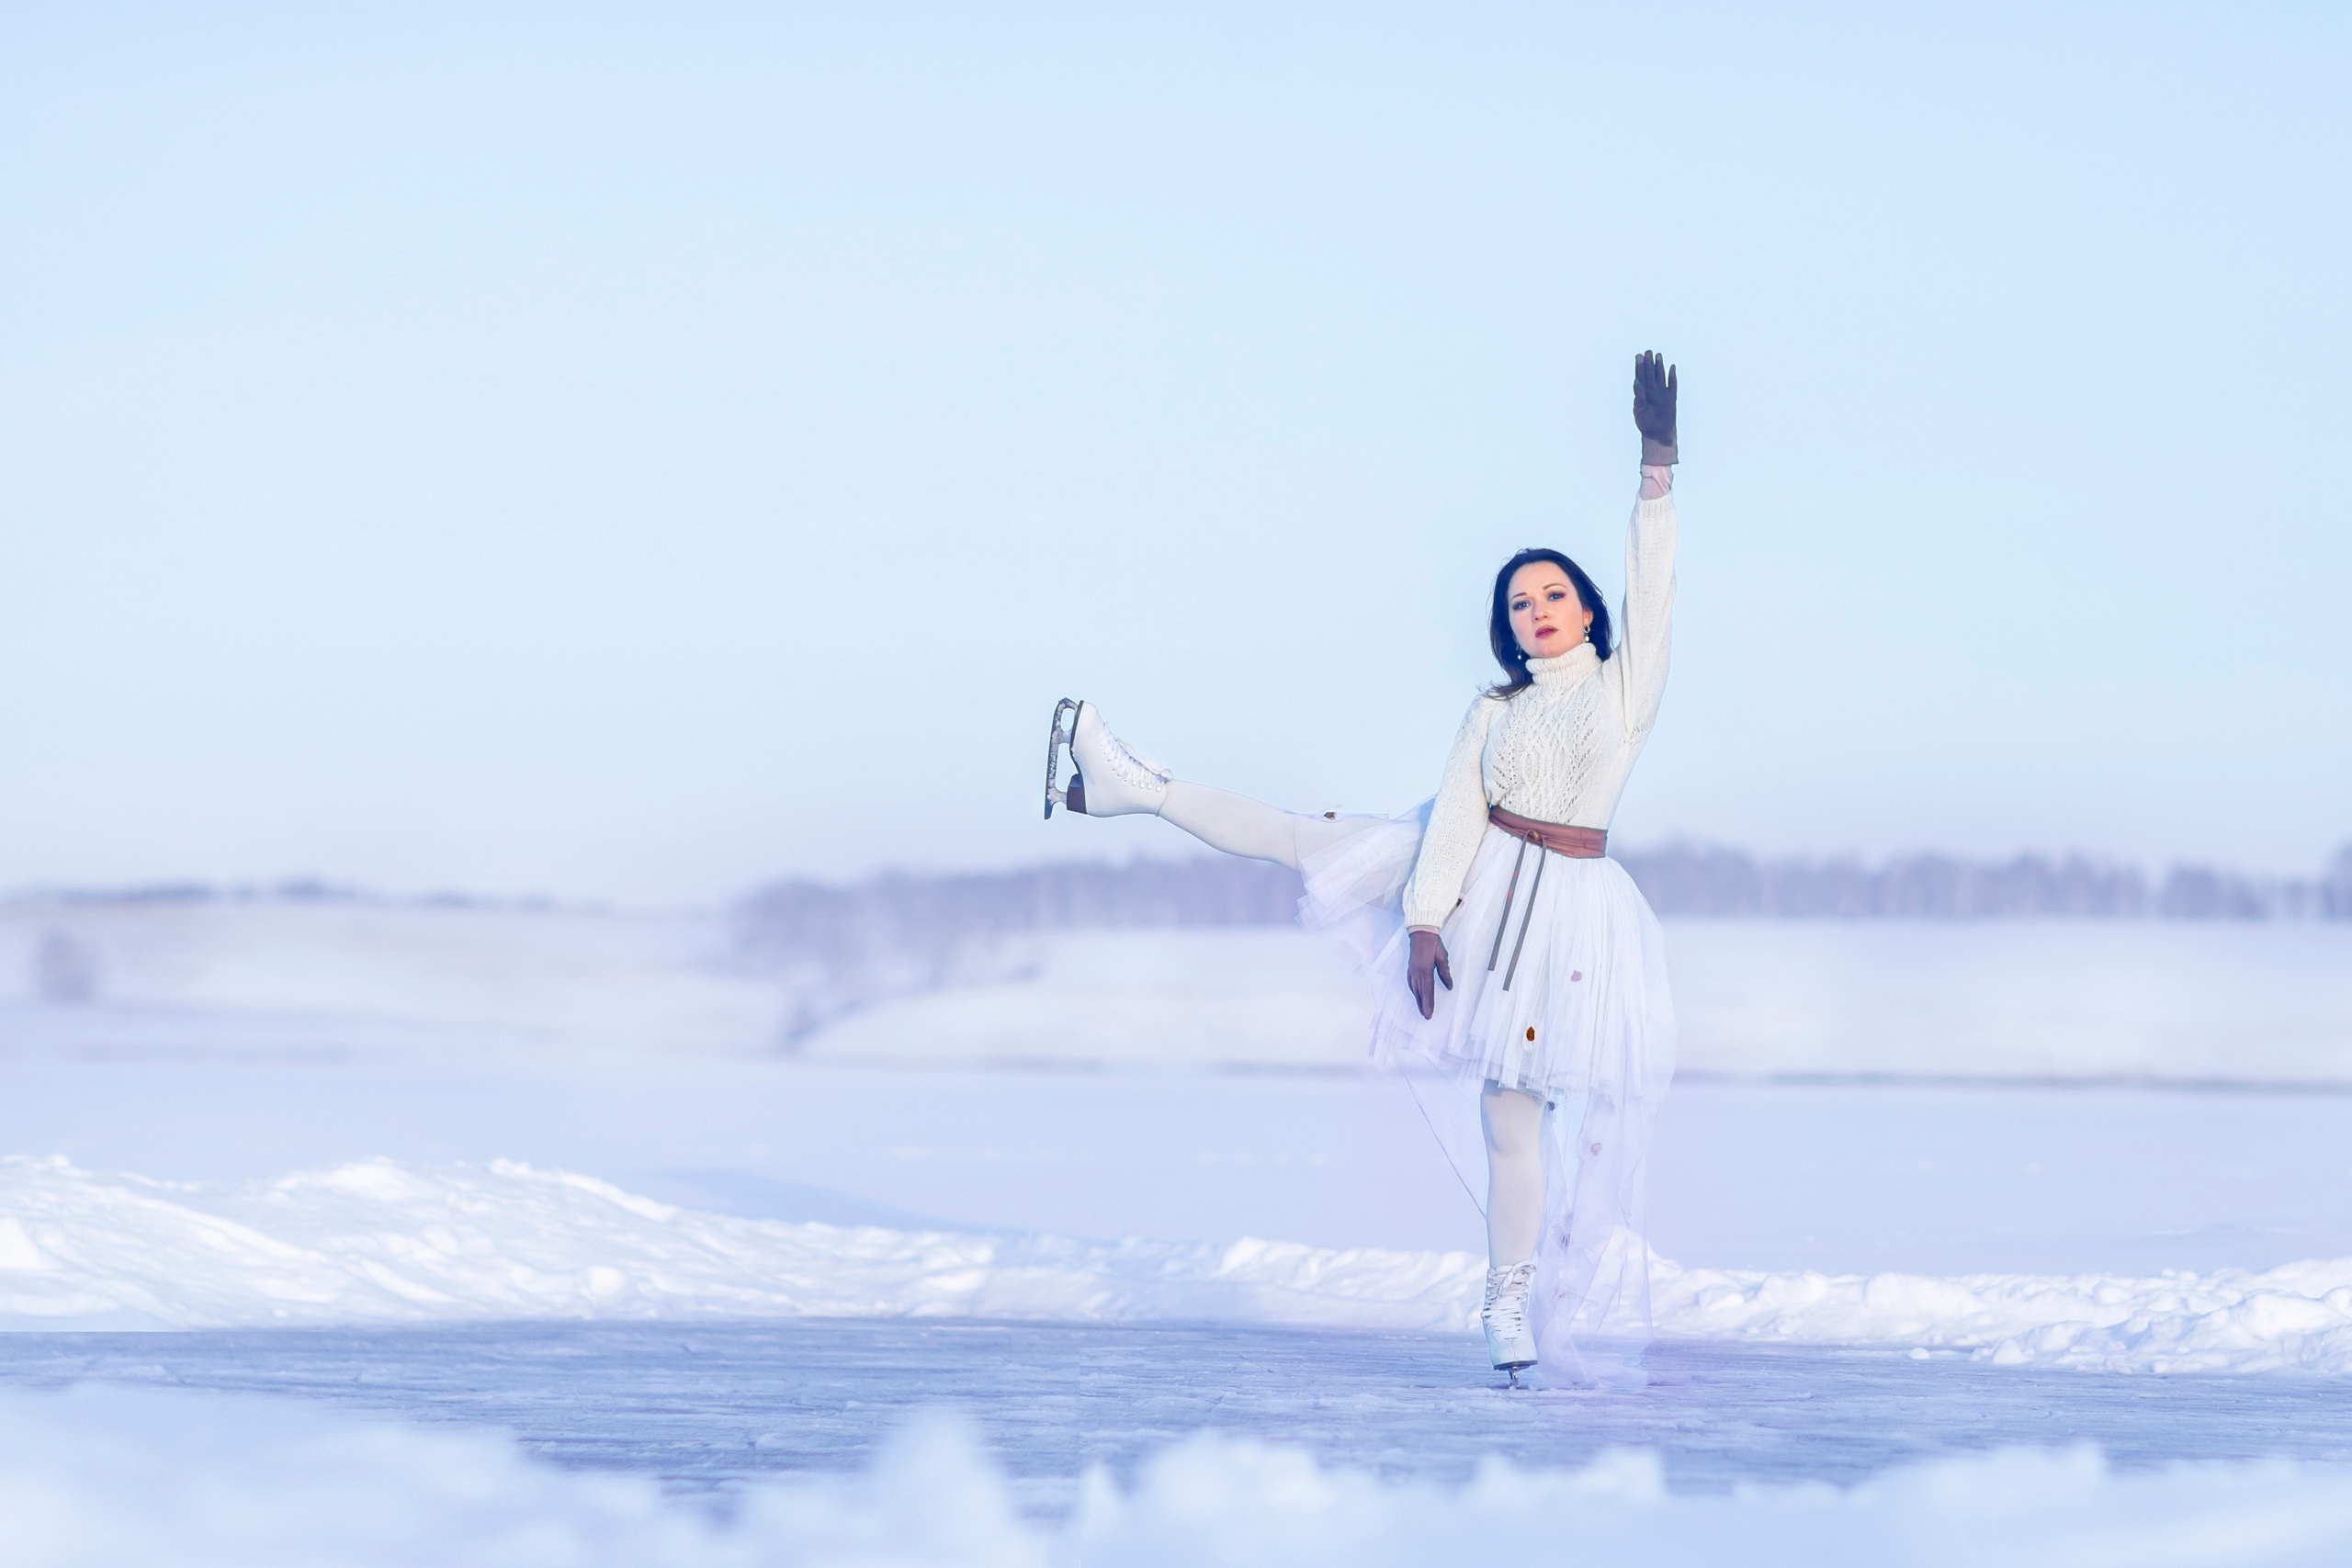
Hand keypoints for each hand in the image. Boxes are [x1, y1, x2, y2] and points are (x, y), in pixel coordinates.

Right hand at [1407, 928, 1452, 1019]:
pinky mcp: (1410, 968)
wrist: (1420, 933)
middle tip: (1426, 1016)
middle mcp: (1417, 973)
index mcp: (1425, 971)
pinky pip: (1411, 983)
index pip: (1427, 991)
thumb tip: (1449, 986)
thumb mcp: (1442, 958)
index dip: (1428, 1004)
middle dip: (1423, 1005)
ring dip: (1418, 1000)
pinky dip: (1414, 991)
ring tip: (1421, 1008)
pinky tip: (1415, 993)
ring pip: (1414, 989)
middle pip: (1420, 993)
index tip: (1429, 1014)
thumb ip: (1445, 973)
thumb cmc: (1432, 944)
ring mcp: (1412, 970)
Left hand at [1633, 350, 1677, 464]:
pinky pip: (1672, 384)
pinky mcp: (1670, 397)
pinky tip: (1671, 367)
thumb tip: (1636, 381)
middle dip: (1649, 363)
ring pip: (1660, 376)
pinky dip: (1672, 376)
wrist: (1657, 433)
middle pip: (1650, 374)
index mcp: (1642, 393)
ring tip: (1658, 355)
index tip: (1638, 356)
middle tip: (1647, 351)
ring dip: (1659, 366)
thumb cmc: (1645, 423)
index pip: (1640, 377)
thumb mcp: (1639, 409)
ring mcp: (1661, 393)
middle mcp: (1652, 391)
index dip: (1639, 367)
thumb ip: (1638, 395)